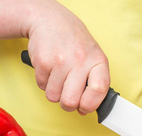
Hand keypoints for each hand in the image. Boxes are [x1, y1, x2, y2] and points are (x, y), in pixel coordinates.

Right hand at [26, 0, 109, 114]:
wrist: (50, 20)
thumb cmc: (74, 42)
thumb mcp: (92, 56)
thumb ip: (93, 82)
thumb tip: (85, 110)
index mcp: (98, 60)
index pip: (99, 90)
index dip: (90, 105)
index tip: (84, 107)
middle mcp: (80, 60)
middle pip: (71, 101)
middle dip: (67, 104)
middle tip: (67, 95)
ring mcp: (61, 61)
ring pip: (54, 97)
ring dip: (54, 92)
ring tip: (58, 77)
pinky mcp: (43, 62)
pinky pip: (42, 87)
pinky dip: (44, 82)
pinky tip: (50, 69)